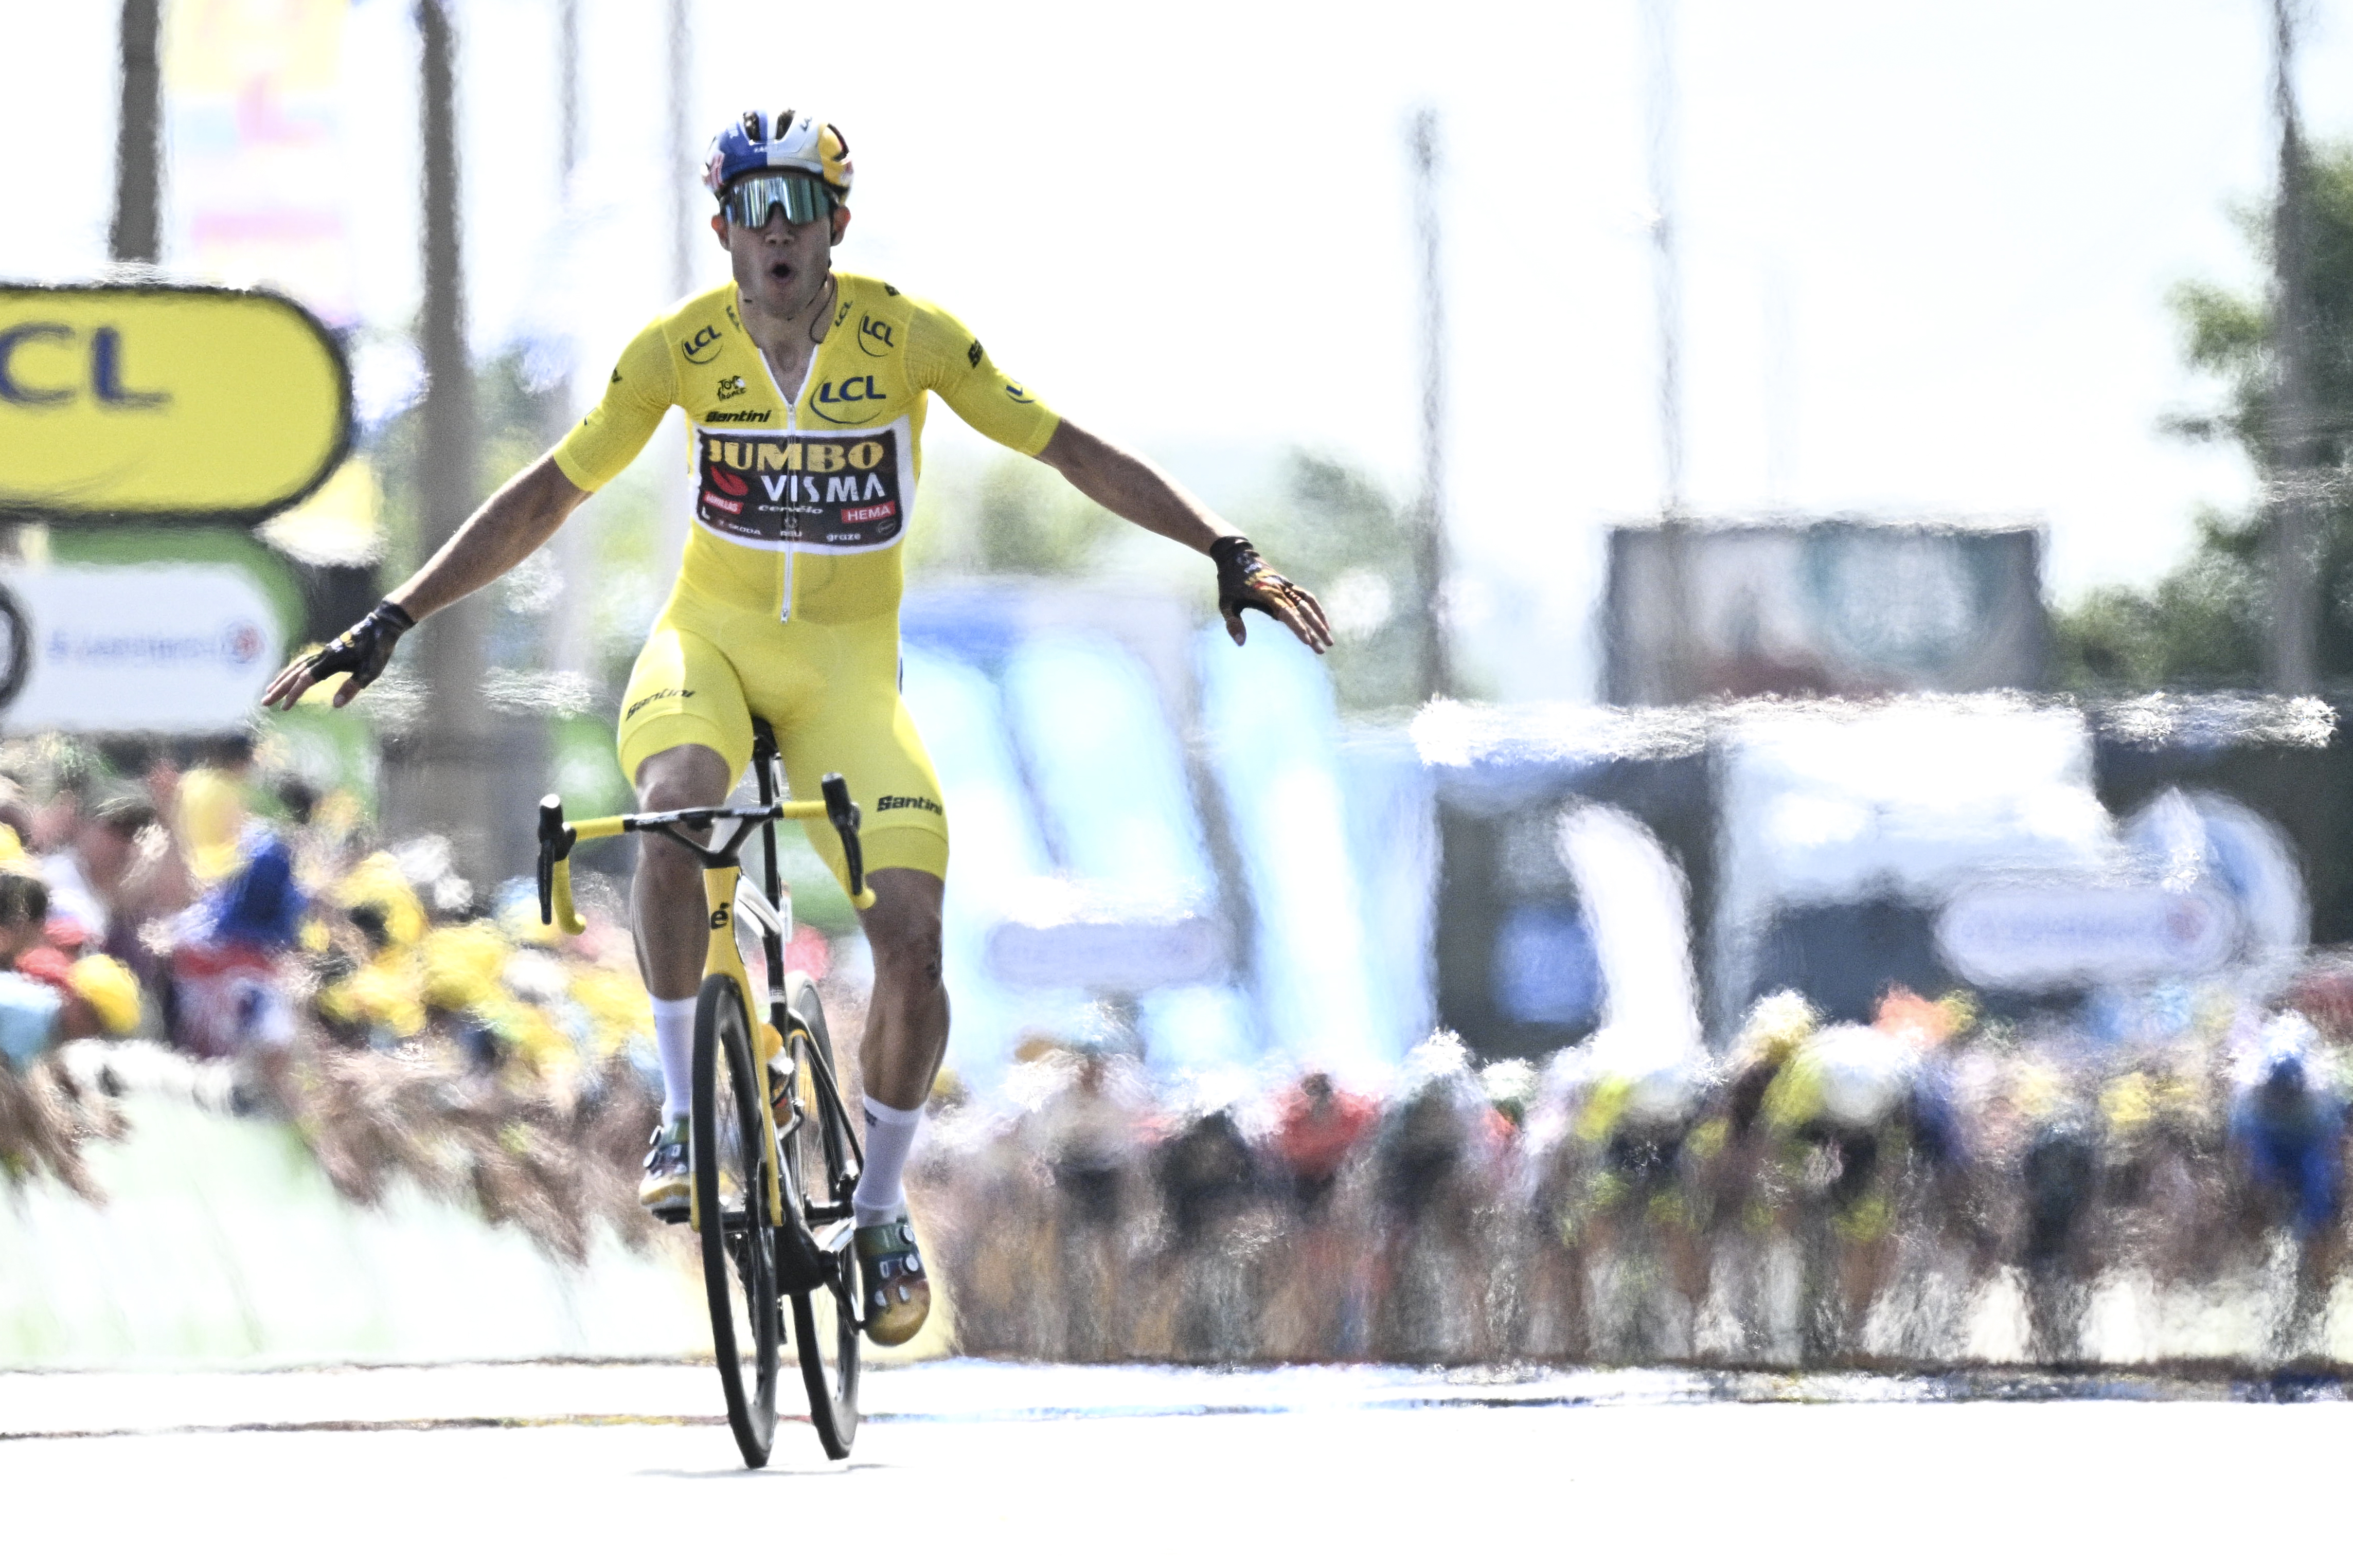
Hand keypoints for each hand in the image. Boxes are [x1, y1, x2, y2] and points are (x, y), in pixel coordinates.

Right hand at [260, 600, 414, 710]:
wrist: (382, 625)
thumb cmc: (378, 649)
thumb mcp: (370, 671)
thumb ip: (352, 687)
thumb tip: (336, 705)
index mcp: (330, 661)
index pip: (305, 680)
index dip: (294, 694)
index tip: (284, 708)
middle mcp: (323, 655)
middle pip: (295, 673)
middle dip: (279, 688)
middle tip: (264, 702)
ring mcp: (325, 651)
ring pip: (297, 666)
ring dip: (282, 678)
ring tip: (270, 690)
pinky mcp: (329, 650)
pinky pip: (304, 661)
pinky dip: (294, 669)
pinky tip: (291, 675)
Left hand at [1210, 536, 1331, 653]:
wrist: (1236, 556)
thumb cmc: (1229, 582)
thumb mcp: (1226, 604)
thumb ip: (1233, 623)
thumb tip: (1240, 643)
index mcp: (1266, 594)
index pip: (1287, 613)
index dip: (1298, 627)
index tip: (1307, 641)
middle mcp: (1280, 590)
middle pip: (1302, 612)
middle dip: (1315, 630)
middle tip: (1325, 648)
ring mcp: (1286, 586)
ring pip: (1308, 604)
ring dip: (1320, 621)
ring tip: (1329, 638)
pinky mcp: (1288, 584)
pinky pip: (1306, 596)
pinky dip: (1317, 608)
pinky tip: (1321, 621)